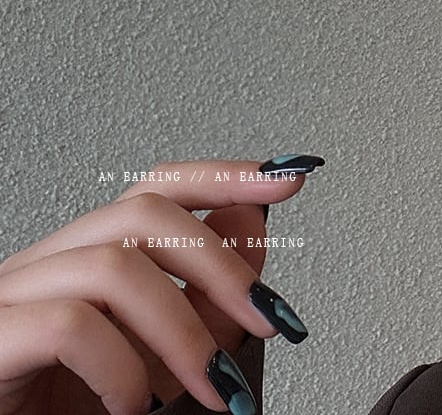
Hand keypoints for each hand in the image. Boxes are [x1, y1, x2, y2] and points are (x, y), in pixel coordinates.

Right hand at [0, 156, 323, 414]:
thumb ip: (208, 293)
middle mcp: (50, 260)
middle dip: (221, 266)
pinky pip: (68, 324)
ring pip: (113, 266)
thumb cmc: (82, 410)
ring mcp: (15, 294)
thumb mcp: (167, 352)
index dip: (225, 175)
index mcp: (90, 252)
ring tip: (213, 384)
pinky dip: (122, 367)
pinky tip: (138, 405)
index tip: (290, 177)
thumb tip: (252, 220)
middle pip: (143, 213)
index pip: (158, 187)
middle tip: (268, 319)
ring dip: (184, 330)